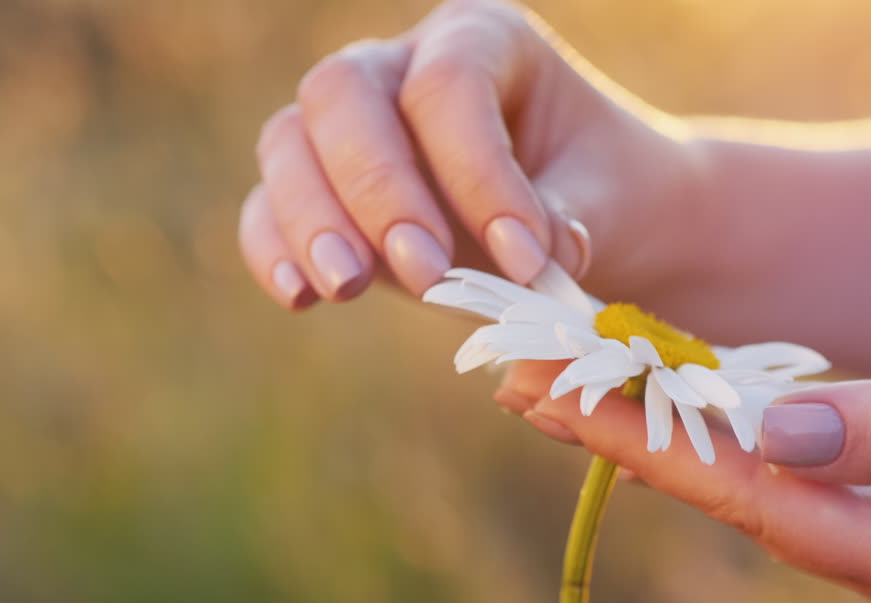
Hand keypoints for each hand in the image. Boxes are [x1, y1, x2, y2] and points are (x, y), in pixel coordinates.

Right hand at [238, 0, 700, 308]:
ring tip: (348, 288)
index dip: (479, 172)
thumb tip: (532, 259)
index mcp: (481, 37)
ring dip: (313, 220)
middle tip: (425, 271)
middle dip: (378, 188)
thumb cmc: (598, 191)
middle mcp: (398, 64)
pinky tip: (301, 298)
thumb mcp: (604, 197)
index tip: (525, 260)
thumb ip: (567, 217)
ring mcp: (345, 127)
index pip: (449, 85)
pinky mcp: (317, 193)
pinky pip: (266, 207)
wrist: (584, 216)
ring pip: (289, 143)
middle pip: (345, 95)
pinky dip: (273, 251)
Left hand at [497, 361, 870, 602]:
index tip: (551, 391)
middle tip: (517, 380)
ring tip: (569, 385)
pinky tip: (681, 408)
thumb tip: (772, 431)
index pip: (741, 492)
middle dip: (619, 432)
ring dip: (660, 428)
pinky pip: (787, 470)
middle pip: (723, 490)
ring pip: (747, 478)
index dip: (641, 438)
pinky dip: (723, 430)